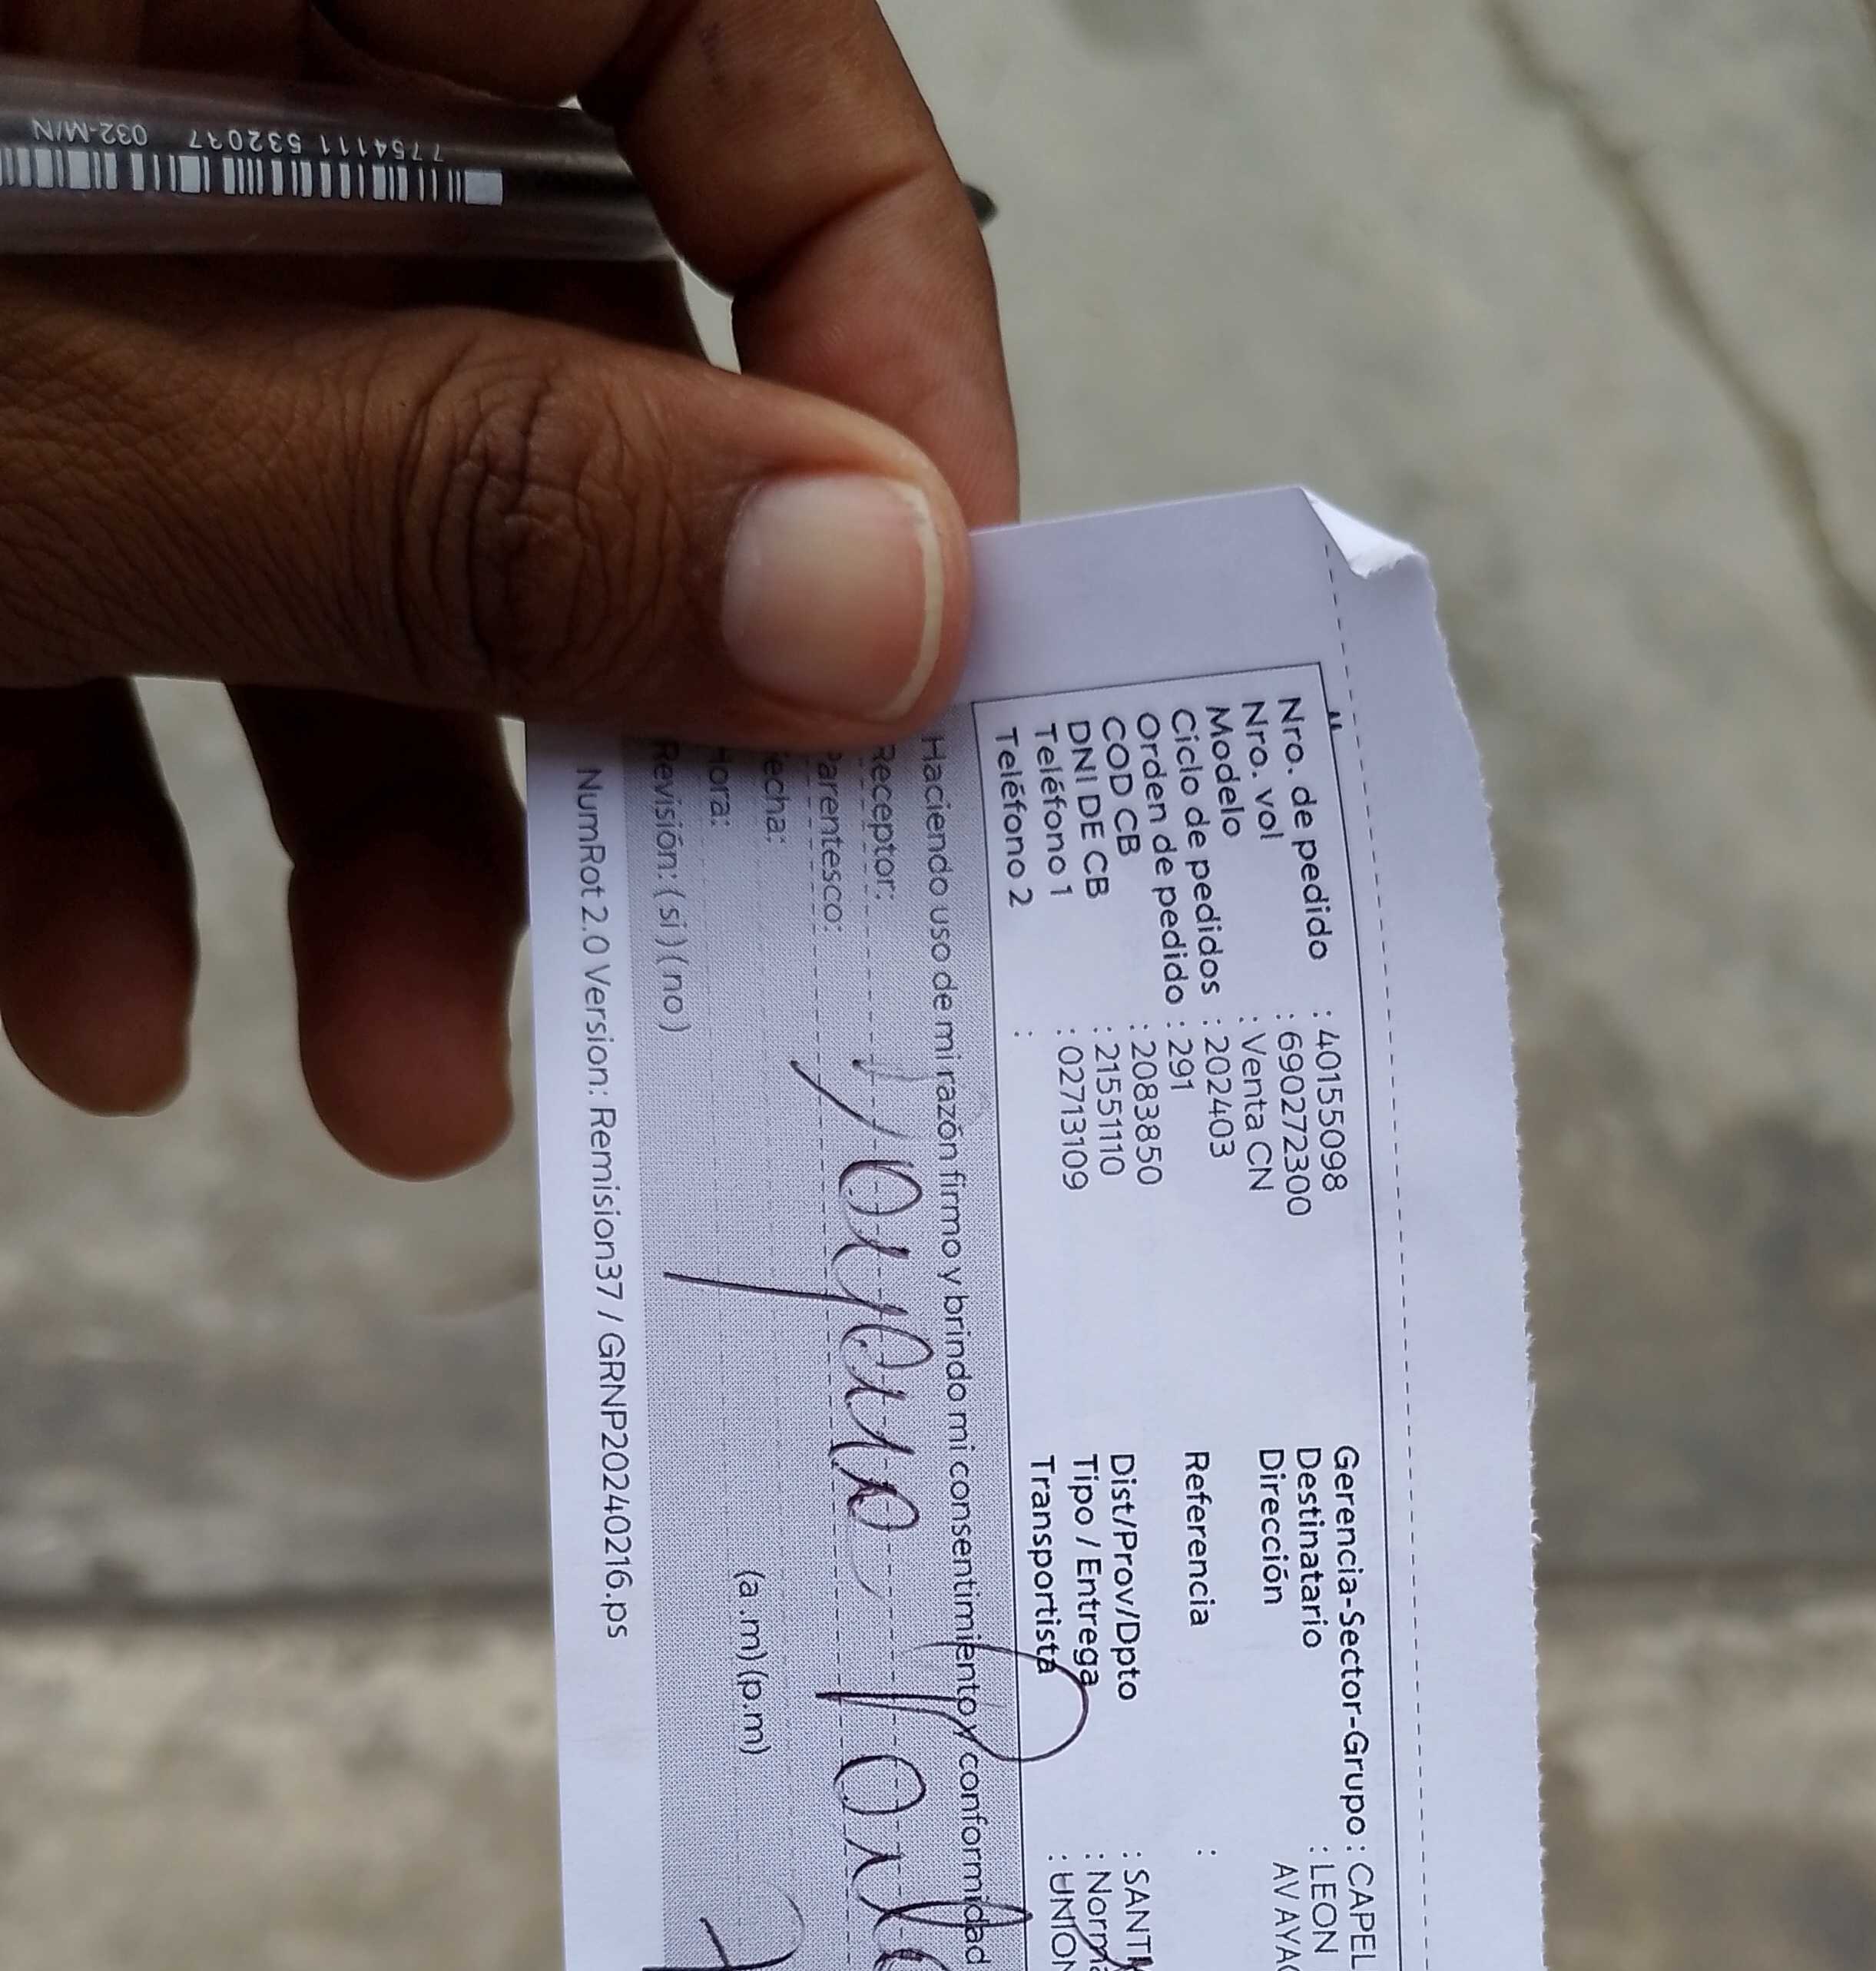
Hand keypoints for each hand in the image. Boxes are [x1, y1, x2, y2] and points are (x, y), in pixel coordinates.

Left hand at [0, 0, 1014, 1173]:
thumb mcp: (61, 422)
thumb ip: (459, 499)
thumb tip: (878, 603)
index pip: (722, 26)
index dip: (872, 329)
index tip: (914, 650)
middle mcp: (183, 33)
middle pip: (538, 346)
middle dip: (594, 703)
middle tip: (690, 928)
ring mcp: (54, 215)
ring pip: (320, 513)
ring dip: (372, 837)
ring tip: (398, 1084)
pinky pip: (97, 567)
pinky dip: (108, 796)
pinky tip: (97, 991)